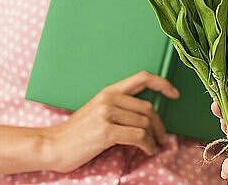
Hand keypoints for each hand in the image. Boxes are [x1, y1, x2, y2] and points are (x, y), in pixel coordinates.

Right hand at [42, 71, 178, 172]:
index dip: (162, 84)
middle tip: (163, 137)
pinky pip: (138, 136)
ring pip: (145, 123)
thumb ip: (120, 107)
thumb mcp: (98, 112)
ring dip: (154, 138)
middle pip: (148, 108)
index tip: (175, 94)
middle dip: (160, 125)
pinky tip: (147, 150)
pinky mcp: (106, 130)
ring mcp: (107, 113)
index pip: (142, 78)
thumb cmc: (77, 133)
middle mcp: (109, 98)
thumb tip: (148, 115)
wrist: (53, 145)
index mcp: (109, 91)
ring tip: (153, 147)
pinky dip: (148, 145)